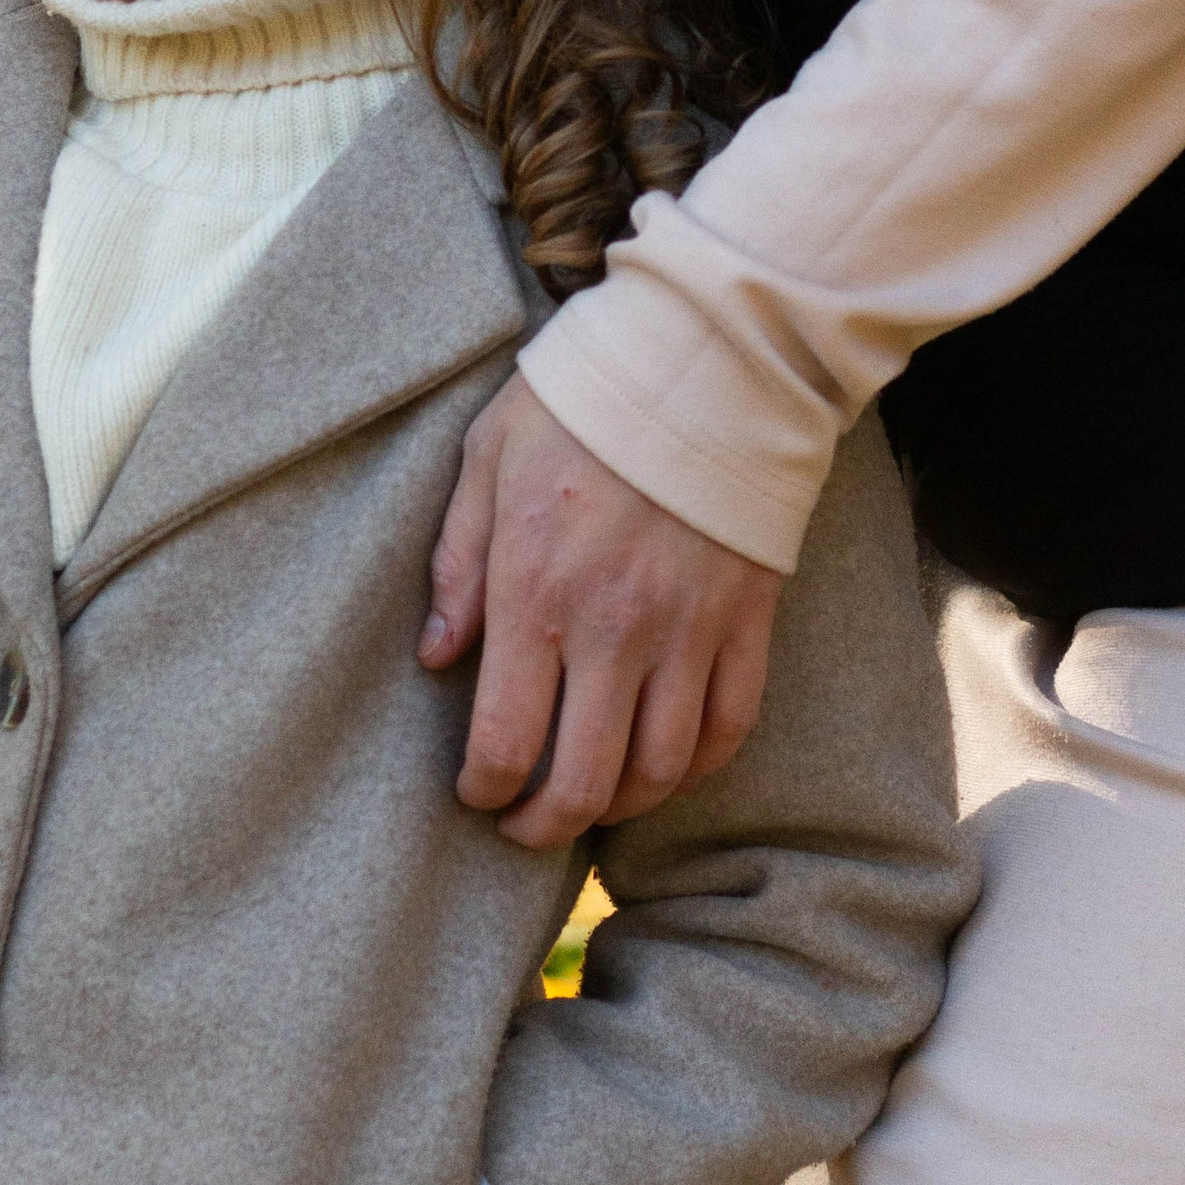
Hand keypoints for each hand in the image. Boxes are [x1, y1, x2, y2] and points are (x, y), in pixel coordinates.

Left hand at [419, 377, 782, 848]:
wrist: (708, 357)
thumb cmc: (582, 401)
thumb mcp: (486, 461)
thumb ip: (457, 566)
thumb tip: (436, 656)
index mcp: (536, 593)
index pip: (506, 742)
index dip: (485, 791)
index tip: (474, 793)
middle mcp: (614, 630)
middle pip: (584, 781)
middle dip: (545, 826)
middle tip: (524, 826)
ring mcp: (690, 631)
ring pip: (661, 769)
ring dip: (621, 805)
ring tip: (591, 801)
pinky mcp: (748, 621)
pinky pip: (729, 726)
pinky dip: (696, 766)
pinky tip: (667, 765)